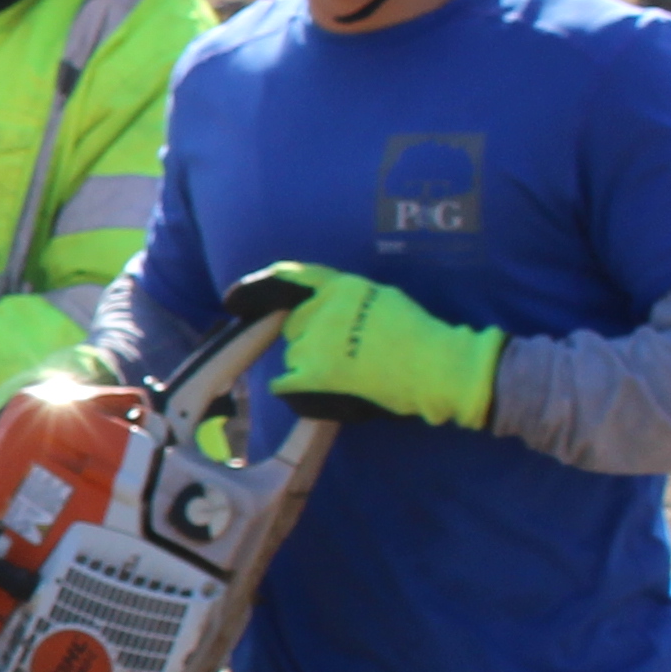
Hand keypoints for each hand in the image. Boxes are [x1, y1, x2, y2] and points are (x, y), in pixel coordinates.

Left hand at [249, 261, 502, 426]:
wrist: (438, 365)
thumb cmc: (419, 338)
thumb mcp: (380, 299)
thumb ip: (345, 302)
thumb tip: (313, 311)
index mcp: (341, 285)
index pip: (288, 279)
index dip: (255, 289)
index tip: (233, 301)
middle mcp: (322, 307)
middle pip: (292, 327)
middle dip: (309, 342)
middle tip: (347, 359)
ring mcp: (316, 339)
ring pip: (294, 357)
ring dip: (312, 368)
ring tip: (355, 375)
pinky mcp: (316, 371)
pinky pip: (286, 384)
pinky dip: (297, 392)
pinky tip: (321, 393)